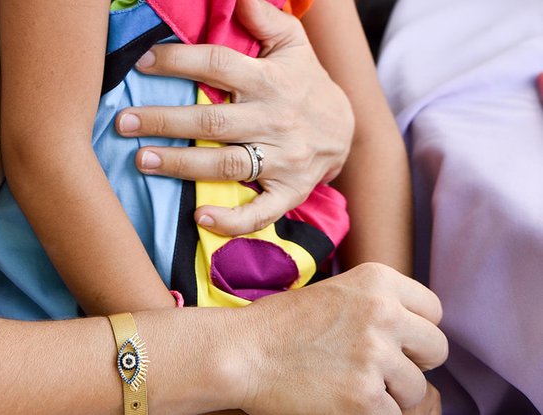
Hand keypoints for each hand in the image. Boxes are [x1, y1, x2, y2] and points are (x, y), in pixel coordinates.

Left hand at [115, 0, 354, 234]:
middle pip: (212, 121)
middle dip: (164, 120)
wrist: (348, 130)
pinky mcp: (289, 191)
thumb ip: (263, 15)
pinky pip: (260, 211)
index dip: (179, 61)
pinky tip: (199, 220)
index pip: (218, 64)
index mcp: (269, 78)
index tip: (142, 61)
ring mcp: (283, 158)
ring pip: (225, 165)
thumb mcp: (292, 42)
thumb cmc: (305, 79)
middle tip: (123, 121)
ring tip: (141, 161)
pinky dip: (232, 221)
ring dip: (181, 166)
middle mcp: (274, 119)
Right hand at [238, 264, 445, 414]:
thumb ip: (380, 304)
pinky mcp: (365, 397)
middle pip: (436, 348)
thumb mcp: (340, 293)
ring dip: (391, 394)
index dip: (415, 331)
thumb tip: (419, 335)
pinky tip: (342, 400)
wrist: (244, 351)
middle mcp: (383, 311)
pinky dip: (372, 414)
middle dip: (413, 363)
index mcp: (378, 278)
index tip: (394, 341)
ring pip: (418, 390)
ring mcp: (375, 355)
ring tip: (352, 383)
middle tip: (378, 368)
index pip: (433, 310)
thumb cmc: (286, 325)